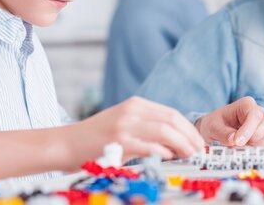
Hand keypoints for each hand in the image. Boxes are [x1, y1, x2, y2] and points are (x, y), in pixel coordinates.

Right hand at [74, 97, 204, 161]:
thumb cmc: (95, 138)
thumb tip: (175, 142)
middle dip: (190, 136)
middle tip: (198, 150)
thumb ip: (146, 127)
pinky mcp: (119, 141)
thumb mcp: (122, 123)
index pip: (171, 113)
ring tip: (189, 155)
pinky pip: (150, 146)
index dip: (188, 128)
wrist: (65, 143)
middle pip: (172, 120)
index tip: (197, 141)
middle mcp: (132, 111)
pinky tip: (170, 158)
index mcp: (135, 104)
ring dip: (182, 144)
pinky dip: (164, 152)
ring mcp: (125, 125)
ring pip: (165, 131)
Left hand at [195, 96, 263, 146]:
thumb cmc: (215, 124)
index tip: (238, 142)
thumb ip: (223, 133)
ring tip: (242, 147)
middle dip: (255, 137)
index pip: (255, 115)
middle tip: (240, 145)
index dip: (248, 130)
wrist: (216, 129)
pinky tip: (248, 150)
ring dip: (259, 145)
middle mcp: (259, 112)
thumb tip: (234, 141)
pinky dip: (262, 150)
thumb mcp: (213, 127)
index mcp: (246, 104)